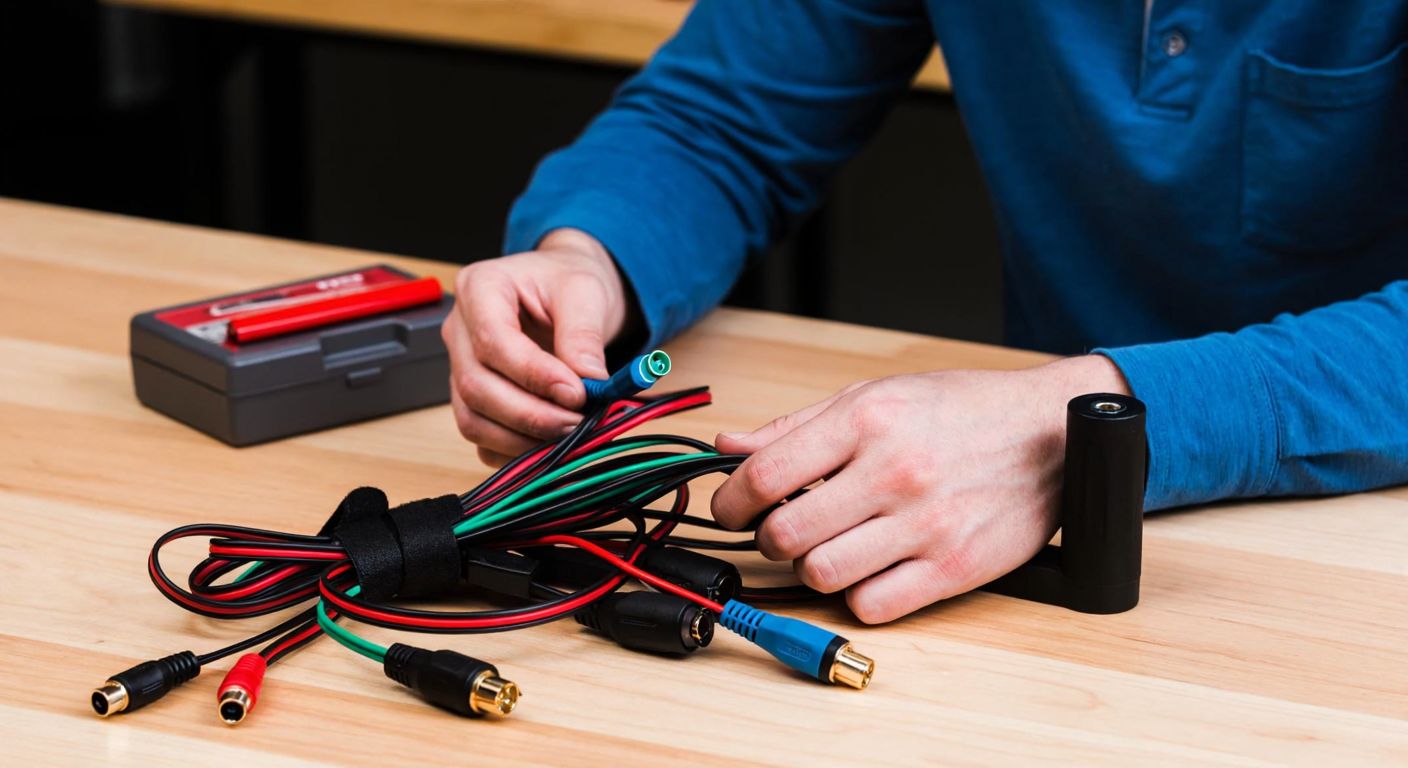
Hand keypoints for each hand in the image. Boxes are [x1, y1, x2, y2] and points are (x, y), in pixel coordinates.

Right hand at [442, 229, 629, 464]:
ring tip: (569, 436)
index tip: (576, 393)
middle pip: (476, 386)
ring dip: (521, 439)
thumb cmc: (566, 284)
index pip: (492, 340)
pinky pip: (482, 439)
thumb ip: (584, 336)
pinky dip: (515, 453)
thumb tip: (588, 383)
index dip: (533, 374)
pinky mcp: (472, 401)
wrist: (563, 293)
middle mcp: (459, 331)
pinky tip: (551, 447)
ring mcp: (460, 369)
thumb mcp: (585, 293)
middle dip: (530, 414)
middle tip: (578, 422)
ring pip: (472, 419)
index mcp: (480, 288)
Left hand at [710, 356, 1129, 622]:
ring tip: (828, 548)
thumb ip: (797, 427)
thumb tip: (728, 445)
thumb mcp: (876, 396)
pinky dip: (859, 594)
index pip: (764, 476)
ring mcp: (925, 524)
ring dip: (812, 567)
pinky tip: (870, 569)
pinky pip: (872, 605)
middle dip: (770, 538)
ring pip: (821, 574)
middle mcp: (893, 471)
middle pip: (784, 534)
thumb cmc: (962, 410)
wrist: (1052, 431)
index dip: (731, 502)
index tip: (731, 510)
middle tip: (782, 530)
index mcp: (866, 420)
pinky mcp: (954, 566)